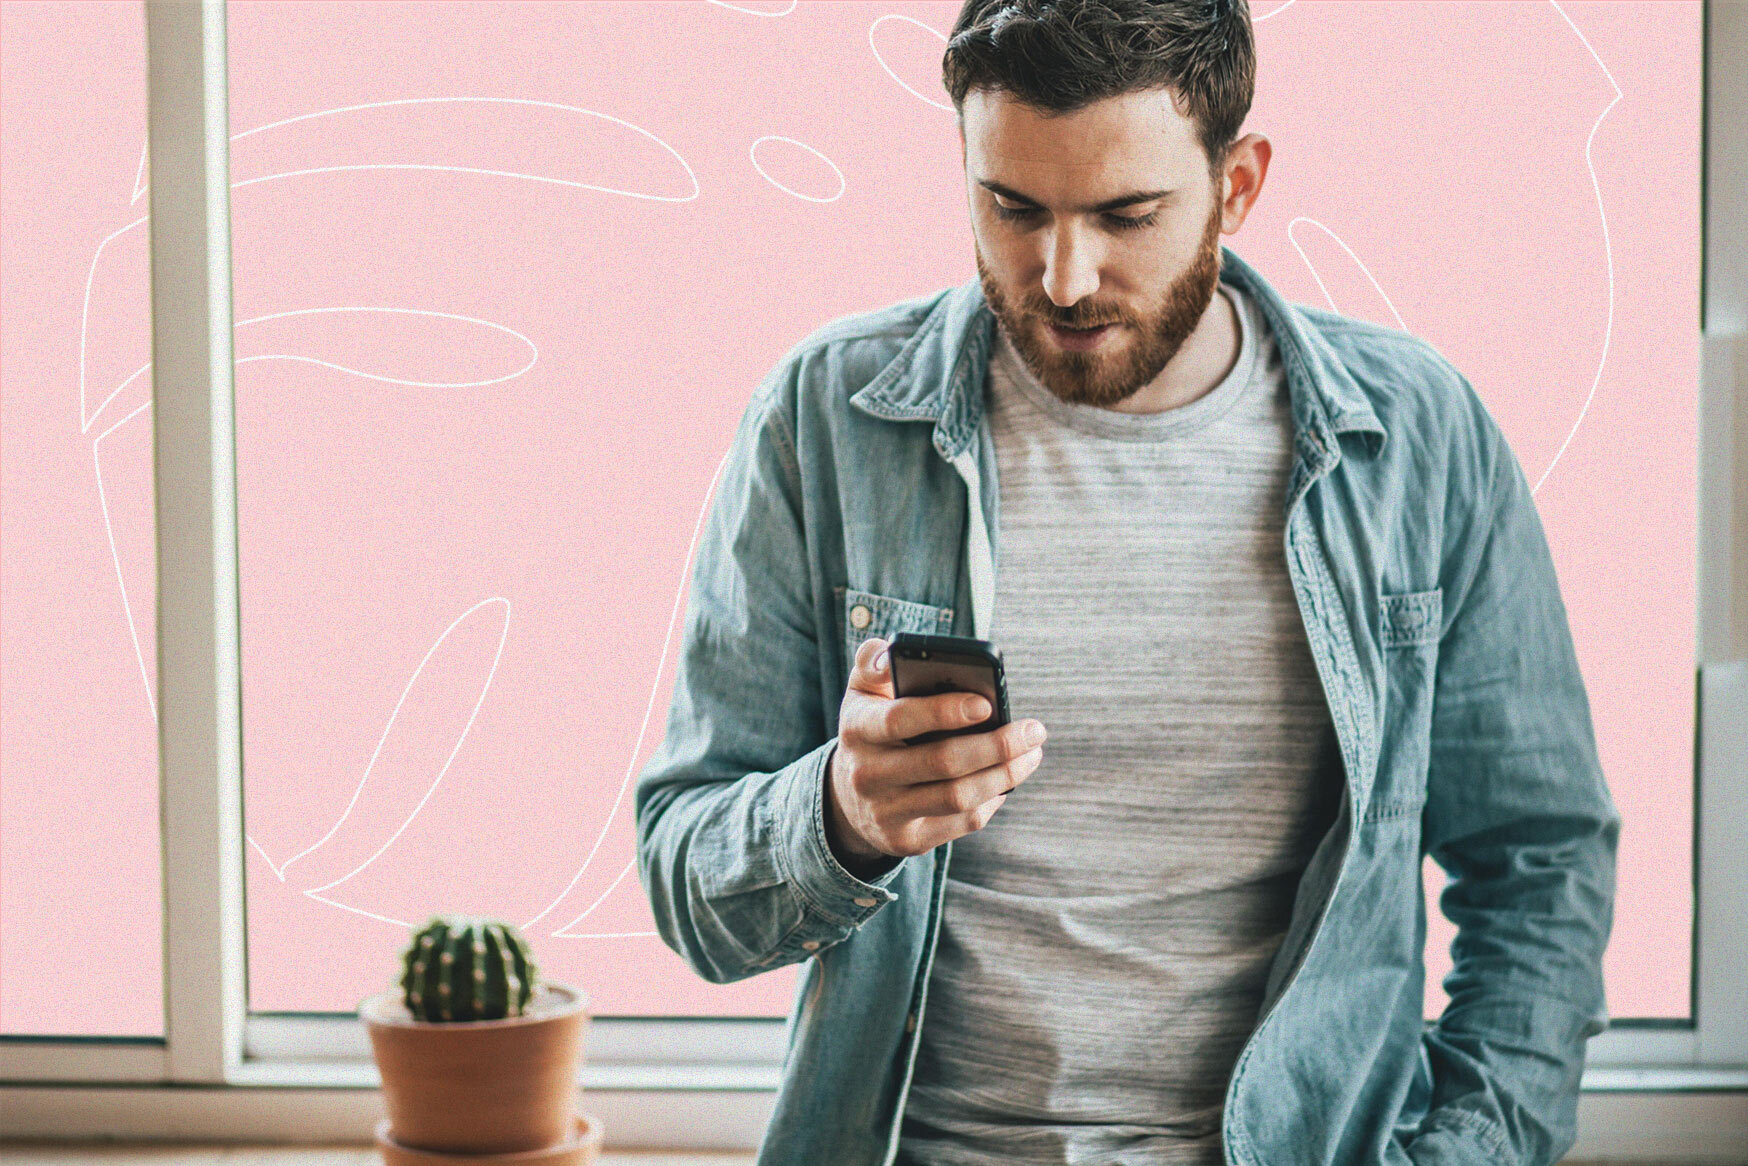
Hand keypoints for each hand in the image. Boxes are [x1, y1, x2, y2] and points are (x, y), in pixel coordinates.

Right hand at [825, 636, 1046, 865]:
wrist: (848, 796)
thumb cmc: (872, 728)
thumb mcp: (863, 691)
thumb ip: (875, 662)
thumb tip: (893, 654)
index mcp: (857, 728)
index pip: (900, 719)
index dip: (944, 711)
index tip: (987, 703)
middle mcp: (866, 774)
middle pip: (942, 762)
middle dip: (997, 746)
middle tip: (1034, 731)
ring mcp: (886, 812)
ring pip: (958, 797)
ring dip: (1004, 775)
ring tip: (1031, 754)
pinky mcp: (906, 840)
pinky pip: (961, 822)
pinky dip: (991, 800)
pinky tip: (1007, 781)